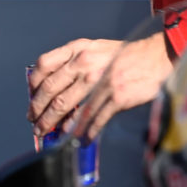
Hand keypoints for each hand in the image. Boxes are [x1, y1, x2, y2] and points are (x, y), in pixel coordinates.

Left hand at [27, 33, 171, 141]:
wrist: (155, 57)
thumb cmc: (123, 54)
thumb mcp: (94, 48)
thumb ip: (73, 61)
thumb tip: (53, 85)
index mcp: (78, 49)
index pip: (45, 65)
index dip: (34, 84)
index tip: (31, 97)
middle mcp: (85, 63)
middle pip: (52, 90)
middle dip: (38, 110)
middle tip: (34, 122)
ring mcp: (100, 81)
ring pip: (68, 107)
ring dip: (54, 123)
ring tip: (48, 133)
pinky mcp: (116, 98)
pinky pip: (93, 119)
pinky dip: (82, 132)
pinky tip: (78, 138)